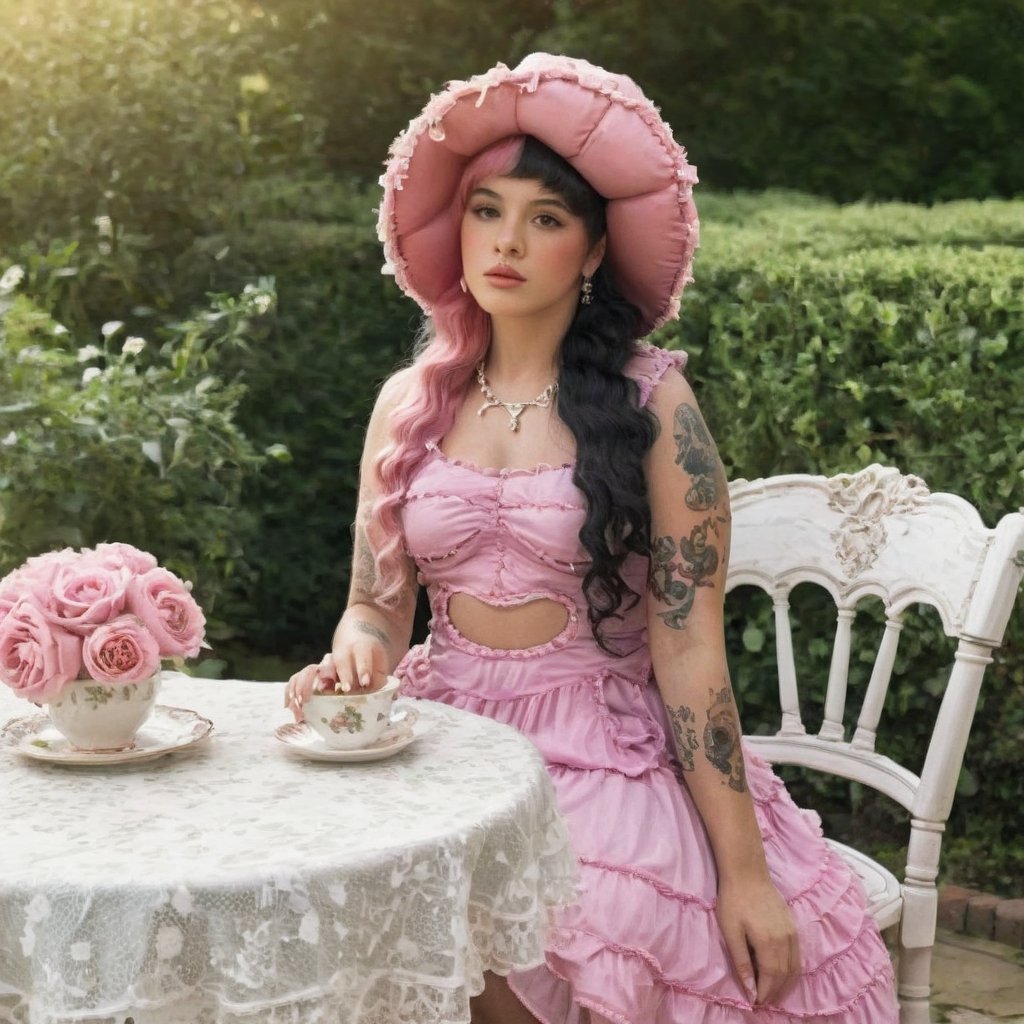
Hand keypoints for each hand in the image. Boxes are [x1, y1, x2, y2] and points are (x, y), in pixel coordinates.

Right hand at [283, 642, 388, 721]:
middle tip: (330, 692)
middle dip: (328, 676)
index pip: (358, 657)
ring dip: (304, 686)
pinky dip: (291, 692)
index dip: (360, 669)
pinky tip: (289, 706)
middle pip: (329, 662)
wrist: (358, 644)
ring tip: (302, 703)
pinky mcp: (312, 675)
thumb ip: (381, 681)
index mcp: (357, 651)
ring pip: (309, 670)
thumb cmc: (371, 662)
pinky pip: (297, 680)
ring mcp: (323, 666)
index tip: (361, 684)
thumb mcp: (380, 668)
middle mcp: (337, 657)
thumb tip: (391, 696)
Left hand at [716, 875, 799, 1006]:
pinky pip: (797, 955)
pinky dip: (792, 970)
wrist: (747, 871)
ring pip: (794, 967)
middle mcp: (785, 940)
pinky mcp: (792, 925)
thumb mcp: (731, 931)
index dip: (765, 993)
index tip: (756, 1003)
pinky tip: (784, 974)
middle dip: (776, 993)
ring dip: (786, 984)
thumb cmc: (733, 900)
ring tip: (774, 995)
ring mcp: (791, 932)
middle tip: (764, 1003)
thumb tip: (750, 990)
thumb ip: (741, 961)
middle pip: (785, 975)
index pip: (771, 978)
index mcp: (768, 942)